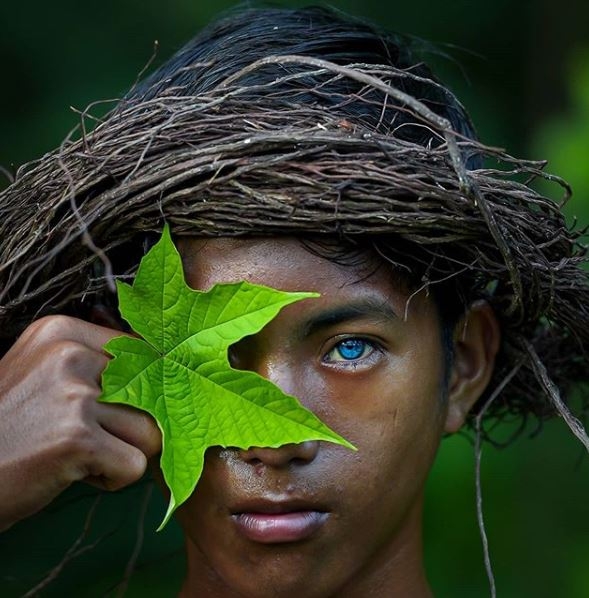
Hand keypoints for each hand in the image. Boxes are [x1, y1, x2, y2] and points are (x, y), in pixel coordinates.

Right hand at [0, 315, 161, 530]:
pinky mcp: (78, 439)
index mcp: (61, 332)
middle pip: (153, 391)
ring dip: (121, 452)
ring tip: (77, 453)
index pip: (143, 353)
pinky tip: (71, 472)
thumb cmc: (12, 429)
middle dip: (130, 424)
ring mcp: (74, 395)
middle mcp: (69, 355)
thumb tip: (164, 362)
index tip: (101, 407)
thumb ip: (95, 362)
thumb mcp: (43, 372)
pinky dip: (111, 479)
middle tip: (86, 435)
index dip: (137, 389)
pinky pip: (135, 465)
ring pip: (151, 431)